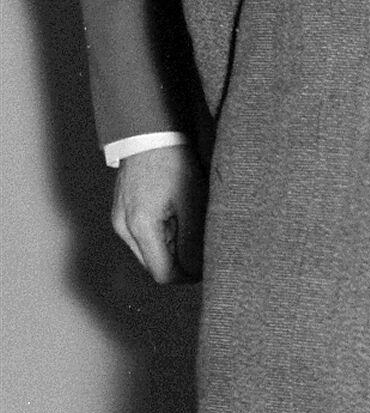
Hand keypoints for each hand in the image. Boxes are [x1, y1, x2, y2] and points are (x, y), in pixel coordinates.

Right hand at [111, 145, 204, 282]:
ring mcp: (119, 220)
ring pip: (149, 252)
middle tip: (201, 245)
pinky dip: (161, 235)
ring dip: (171, 248)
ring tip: (188, 224)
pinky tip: (175, 216)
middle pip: (154, 265)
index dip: (187, 277)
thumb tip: (197, 271)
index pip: (163, 274)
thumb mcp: (192, 205)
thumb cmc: (173, 164)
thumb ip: (193, 243)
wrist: (150, 134)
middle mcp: (124, 228)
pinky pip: (143, 236)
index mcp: (140, 228)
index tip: (206, 268)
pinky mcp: (121, 212)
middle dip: (179, 263)